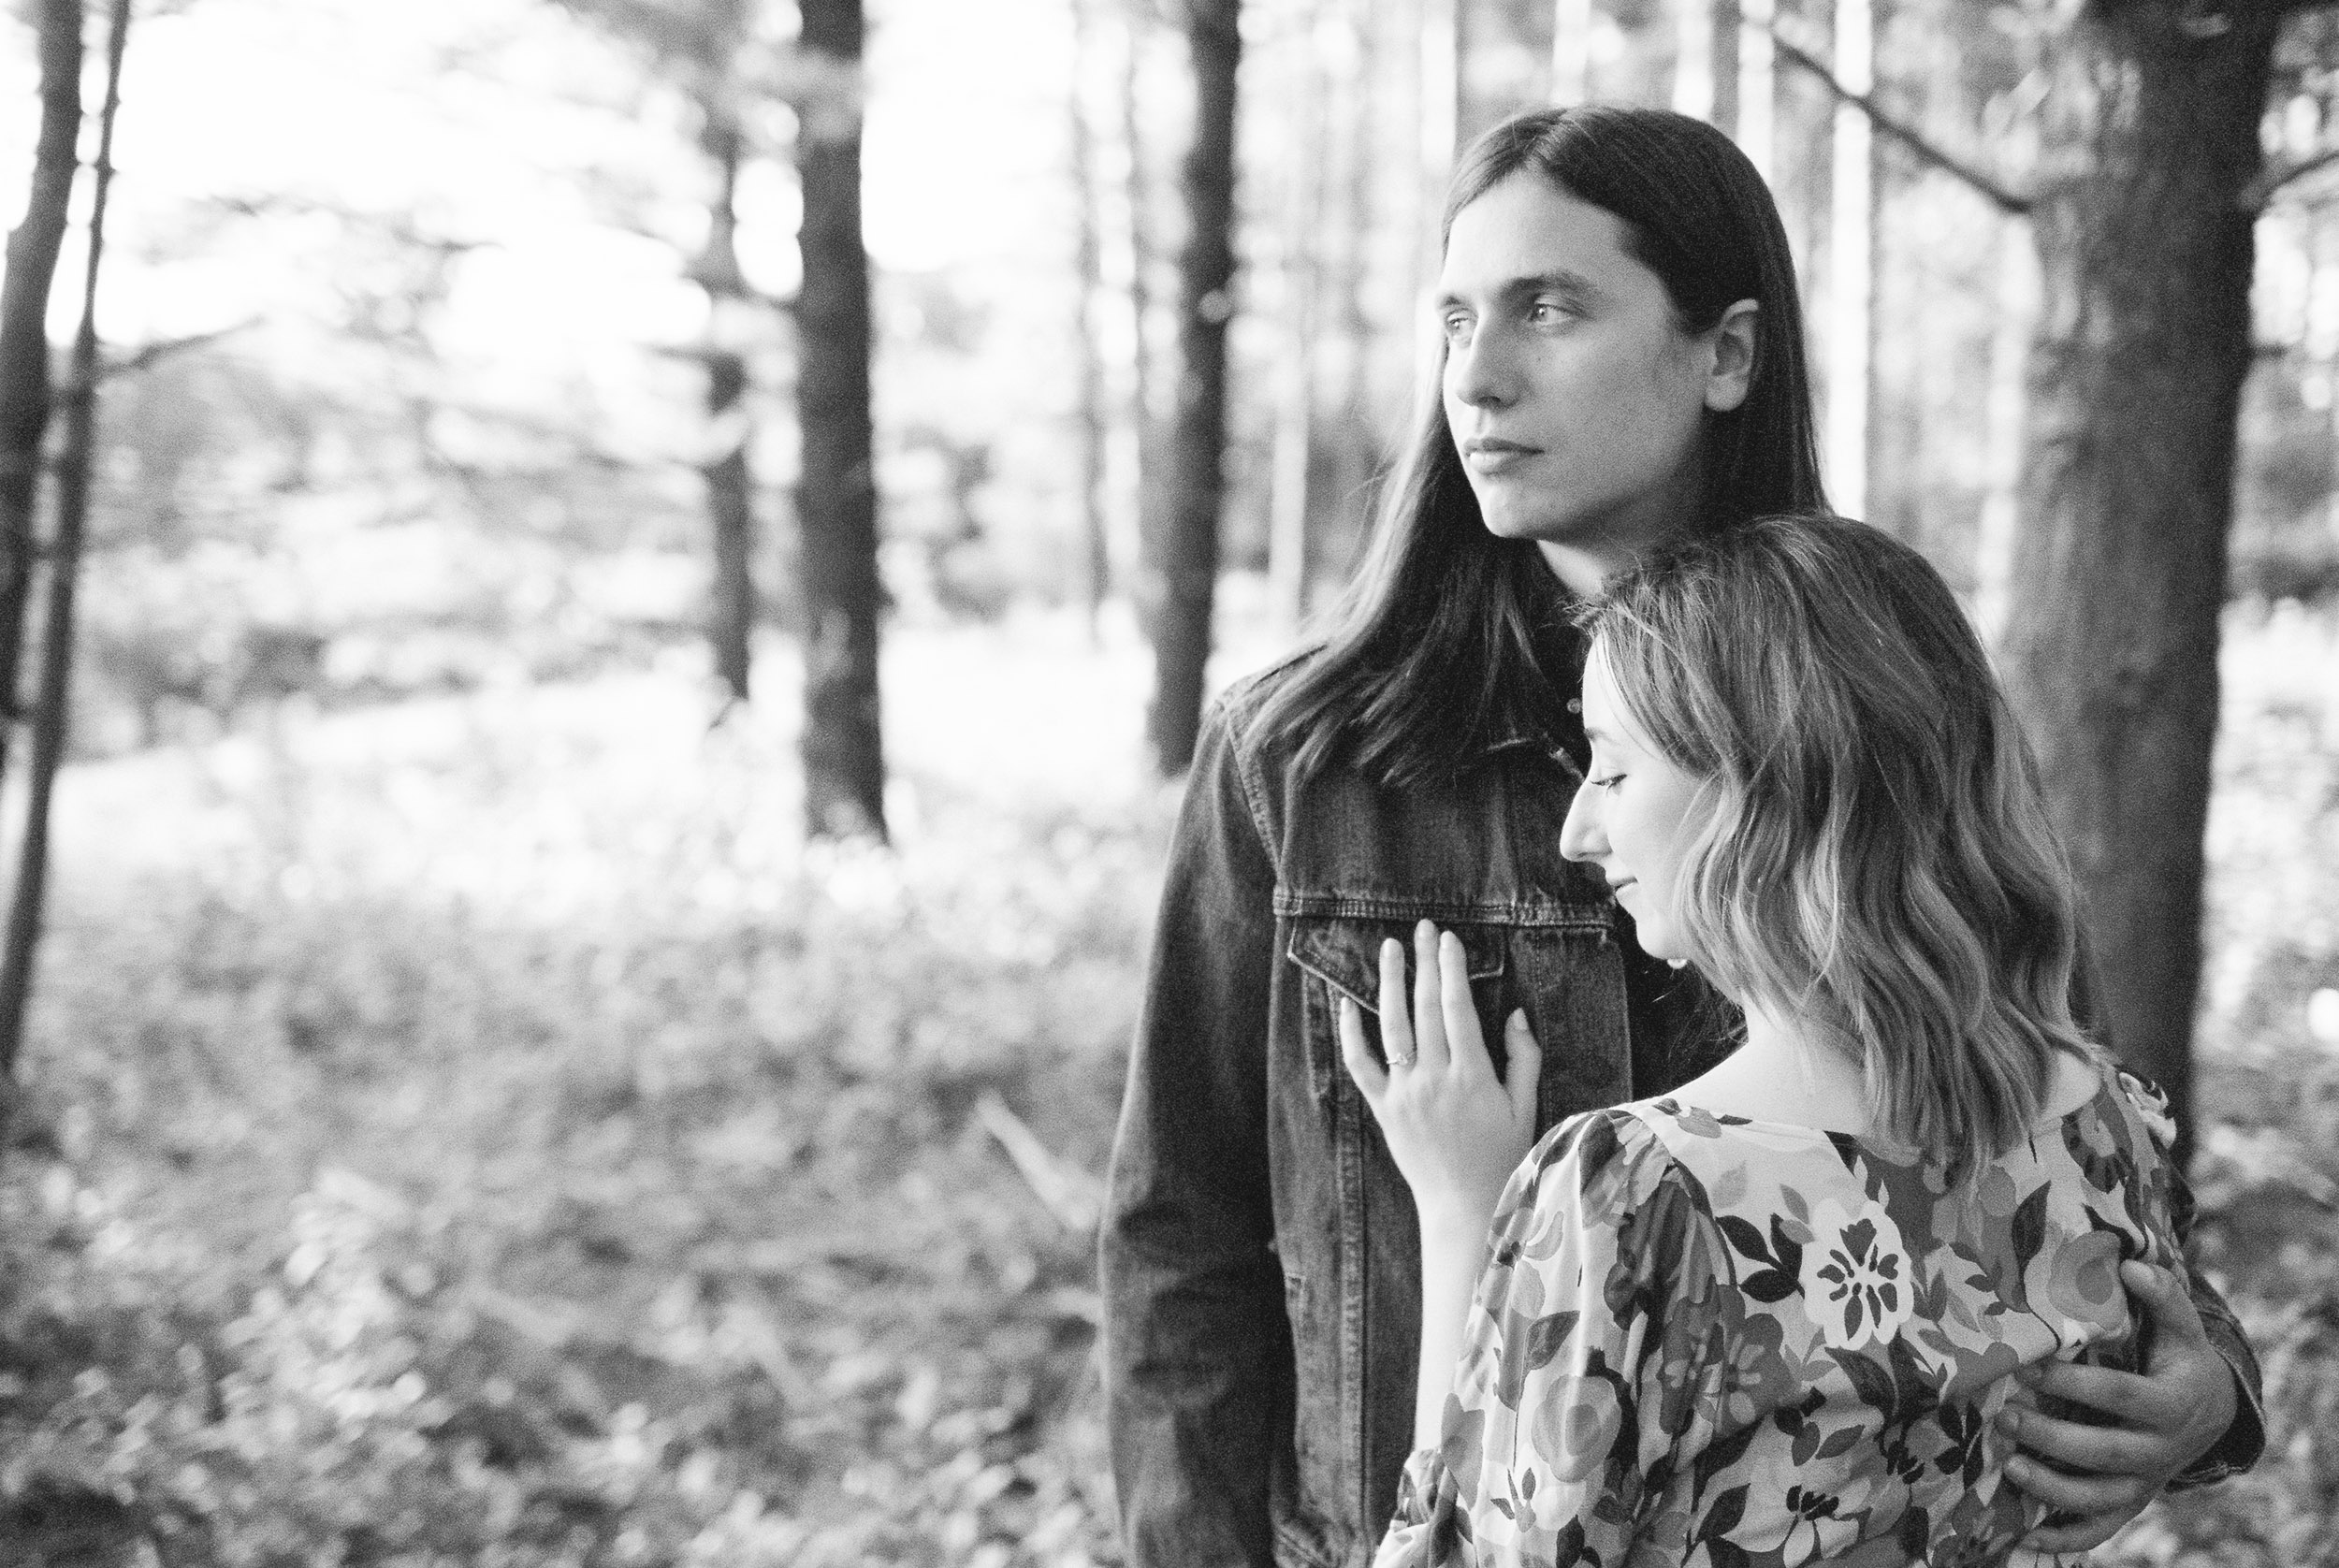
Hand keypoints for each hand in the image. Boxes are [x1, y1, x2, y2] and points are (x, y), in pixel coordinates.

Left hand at [1337, 921, 1540, 1227]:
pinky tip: (1348, 1002)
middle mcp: (1434, 1078)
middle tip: (1425, 929)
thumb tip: (1515, 1014)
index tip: (1450, 940)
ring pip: (1392, 1025)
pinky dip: (1351, 1032)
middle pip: (1425, 1007)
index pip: (1458, 1008)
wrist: (1464, 1204)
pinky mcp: (1383, 1107)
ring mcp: (1404, 1092)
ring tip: (1391, 948)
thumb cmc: (1502, 1156)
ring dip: (1391, 982)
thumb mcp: (1525, 1107)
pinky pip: (1361, 1064)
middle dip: (1426, 962)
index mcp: (1473, 1076)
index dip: (1452, 969)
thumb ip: (1522, 1059)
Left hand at [1999, 1260, 2237, 1552]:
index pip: (2120, 1396)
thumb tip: (2132, 1264)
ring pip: (2100, 1497)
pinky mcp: (2131, 1501)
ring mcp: (2146, 1481)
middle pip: (2105, 1452)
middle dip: (2053, 1437)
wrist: (2210, 1413)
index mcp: (2171, 1404)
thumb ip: (2163, 1295)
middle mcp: (2161, 1451)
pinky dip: (2064, 1537)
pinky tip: (2024, 1535)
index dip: (2075, 1384)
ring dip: (2052, 1487)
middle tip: (2005, 1415)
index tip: (2031, 1367)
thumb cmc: (2180, 1360)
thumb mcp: (2181, 1328)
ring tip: (2007, 1465)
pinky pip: (2100, 1529)